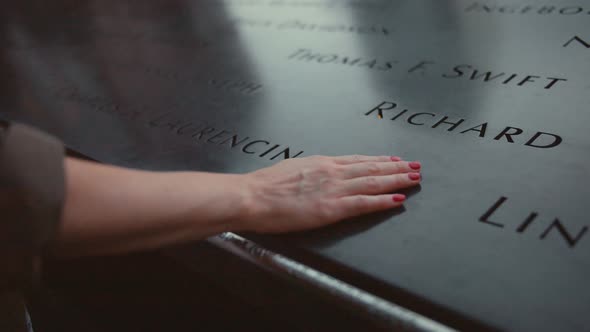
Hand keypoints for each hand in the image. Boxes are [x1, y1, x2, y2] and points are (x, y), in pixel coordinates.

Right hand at [238, 155, 421, 232]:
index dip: (379, 160)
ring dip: (397, 180)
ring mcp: (334, 189)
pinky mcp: (332, 207)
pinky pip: (364, 203)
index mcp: (322, 163)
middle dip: (396, 168)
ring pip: (373, 182)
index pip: (358, 160)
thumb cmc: (265, 185)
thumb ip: (309, 172)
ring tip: (415, 178)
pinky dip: (383, 201)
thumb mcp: (292, 169)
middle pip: (372, 168)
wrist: (252, 195)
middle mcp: (332, 172)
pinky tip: (398, 199)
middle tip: (415, 166)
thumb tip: (314, 174)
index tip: (394, 160)